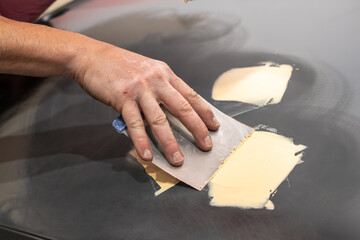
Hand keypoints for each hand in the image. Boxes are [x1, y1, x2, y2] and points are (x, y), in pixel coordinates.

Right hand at [72, 41, 219, 165]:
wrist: (92, 56)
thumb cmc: (120, 65)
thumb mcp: (148, 70)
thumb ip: (161, 86)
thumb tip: (172, 109)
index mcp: (165, 74)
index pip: (190, 95)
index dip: (204, 112)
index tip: (214, 126)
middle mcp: (156, 81)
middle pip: (182, 108)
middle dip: (197, 129)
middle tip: (206, 146)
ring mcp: (140, 90)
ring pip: (160, 120)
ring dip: (170, 143)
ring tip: (177, 159)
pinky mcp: (122, 98)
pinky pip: (135, 124)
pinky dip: (142, 141)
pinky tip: (147, 155)